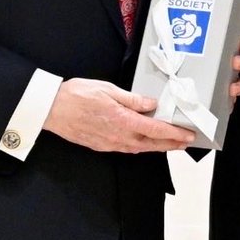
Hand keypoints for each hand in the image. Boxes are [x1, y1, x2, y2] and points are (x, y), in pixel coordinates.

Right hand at [43, 78, 194, 152]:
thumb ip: (133, 99)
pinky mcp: (102, 146)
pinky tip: (145, 144)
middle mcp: (119, 137)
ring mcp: (110, 144)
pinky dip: (141, 147)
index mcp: (123, 121)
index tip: (188, 135)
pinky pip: (127, 149)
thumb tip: (152, 104)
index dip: (174, 133)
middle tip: (186, 143)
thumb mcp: (108, 90)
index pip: (156, 130)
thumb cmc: (77, 96)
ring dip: (158, 147)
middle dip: (171, 144)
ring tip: (171, 144)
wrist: (52, 110)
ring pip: (140, 149)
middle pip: (152, 144)